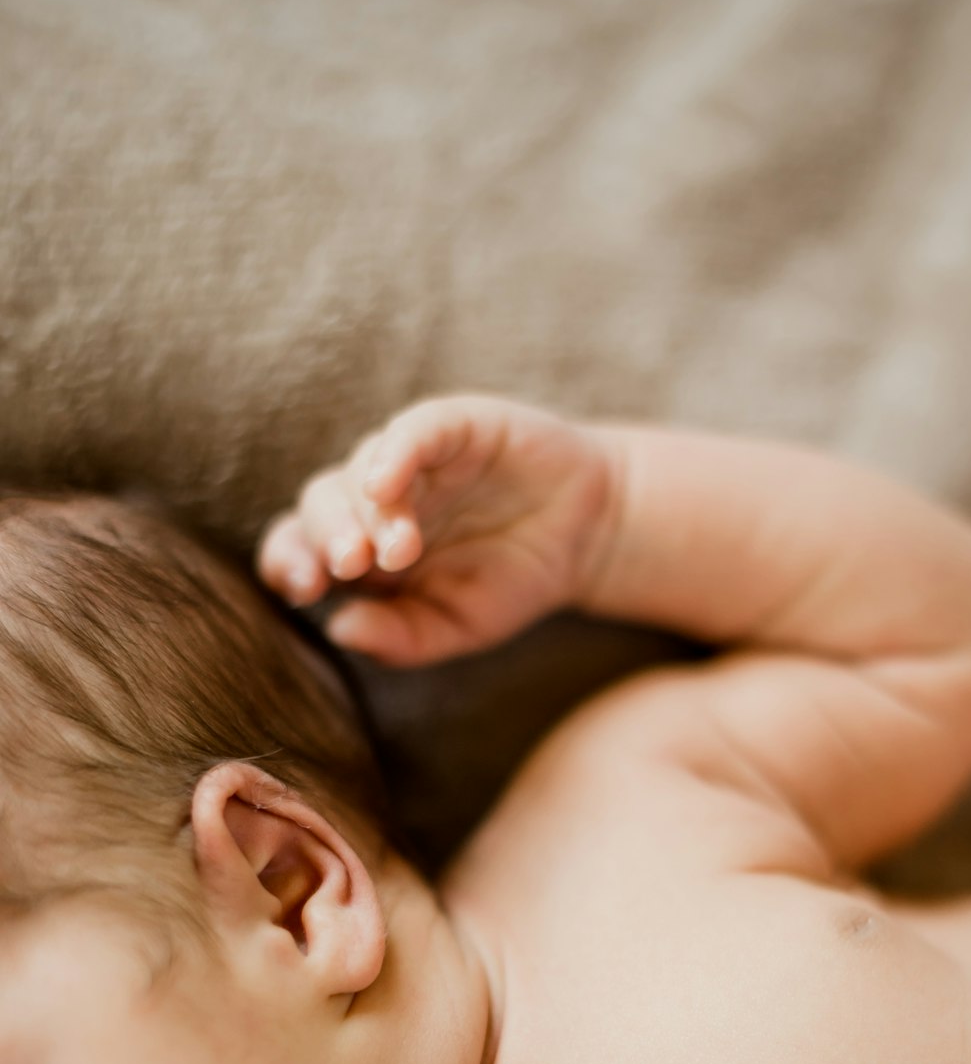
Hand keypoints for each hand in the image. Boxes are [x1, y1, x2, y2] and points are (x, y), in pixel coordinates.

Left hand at [257, 394, 617, 664]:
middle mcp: (375, 500)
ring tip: (400, 551)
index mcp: (363, 549)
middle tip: (348, 567)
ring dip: (371, 511)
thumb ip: (401, 636)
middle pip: (319, 504)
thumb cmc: (512, 580)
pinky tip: (389, 484)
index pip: (297, 547)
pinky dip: (397, 452)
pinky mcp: (454, 426)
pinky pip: (414, 431)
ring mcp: (413, 459)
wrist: (589, 536)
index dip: (287, 562)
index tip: (304, 590)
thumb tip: (339, 628)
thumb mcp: (458, 624)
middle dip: (326, 536)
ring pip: (362, 470)